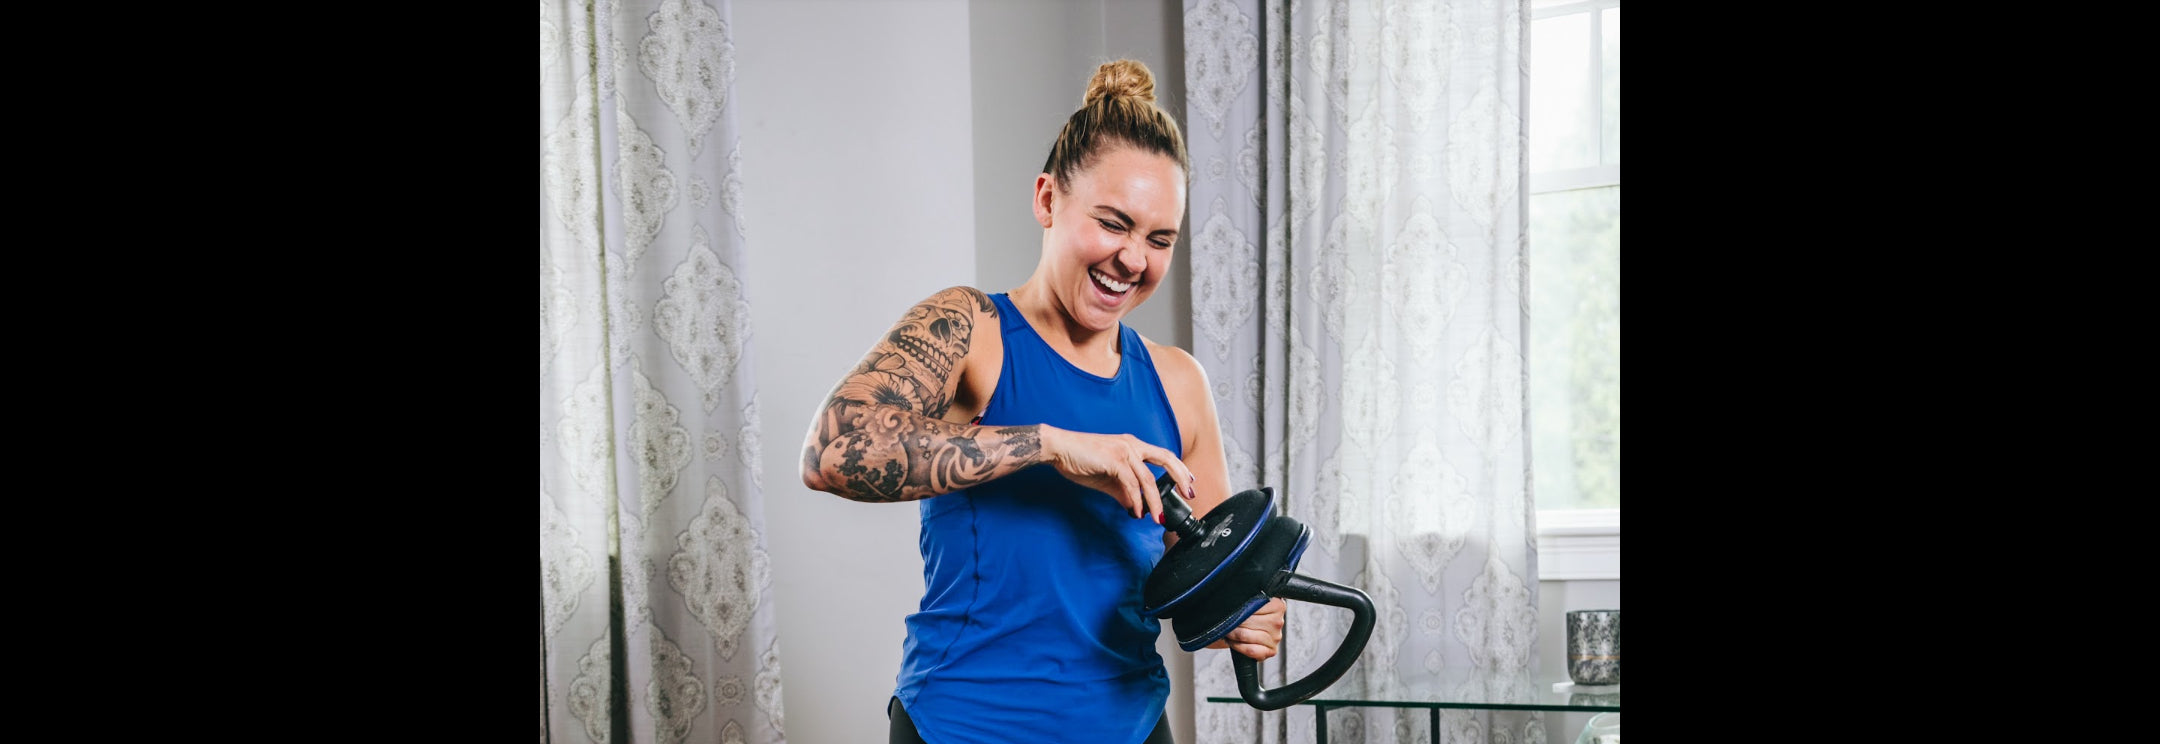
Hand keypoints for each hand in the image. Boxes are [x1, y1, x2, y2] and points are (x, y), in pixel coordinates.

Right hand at [1040, 425, 1195, 522]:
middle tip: (1190, 494)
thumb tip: (1136, 508)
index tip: (1188, 482)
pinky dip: (1136, 500)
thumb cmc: (1080, 460)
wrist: (1058, 449)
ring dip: (1155, 502)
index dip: (1178, 468)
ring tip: (1158, 518)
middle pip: (1166, 458)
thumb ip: (1123, 492)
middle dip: (1181, 477)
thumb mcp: (1107, 479)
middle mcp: (1131, 445)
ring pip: (1148, 479)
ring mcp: (1123, 451)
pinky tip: (1137, 511)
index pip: (1163, 455)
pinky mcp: (1114, 460)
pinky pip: (1131, 484)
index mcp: (1132, 446)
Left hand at [1210, 598, 1285, 660]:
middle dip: (1233, 622)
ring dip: (1232, 634)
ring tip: (1228, 632)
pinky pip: (1251, 650)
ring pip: (1246, 635)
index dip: (1239, 609)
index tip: (1232, 610)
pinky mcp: (1271, 650)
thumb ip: (1247, 598)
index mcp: (1277, 605)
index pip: (1253, 605)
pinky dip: (1238, 646)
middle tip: (1226, 622)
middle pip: (1248, 621)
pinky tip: (1234, 642)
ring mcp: (1276, 637)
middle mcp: (1278, 621)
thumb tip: (1234, 599)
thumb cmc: (1249, 613)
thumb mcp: (1250, 600)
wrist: (1249, 629)